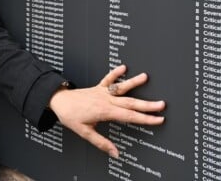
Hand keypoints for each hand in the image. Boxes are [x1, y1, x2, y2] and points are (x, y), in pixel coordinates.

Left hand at [48, 64, 164, 157]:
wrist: (58, 101)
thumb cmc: (70, 116)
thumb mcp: (85, 132)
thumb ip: (101, 143)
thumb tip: (115, 153)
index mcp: (105, 111)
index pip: (130, 116)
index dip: (146, 118)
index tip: (158, 119)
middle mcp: (106, 100)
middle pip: (130, 103)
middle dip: (147, 105)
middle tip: (162, 105)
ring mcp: (102, 92)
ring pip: (121, 88)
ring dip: (134, 83)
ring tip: (145, 77)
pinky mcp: (97, 87)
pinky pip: (108, 79)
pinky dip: (115, 72)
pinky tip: (123, 67)